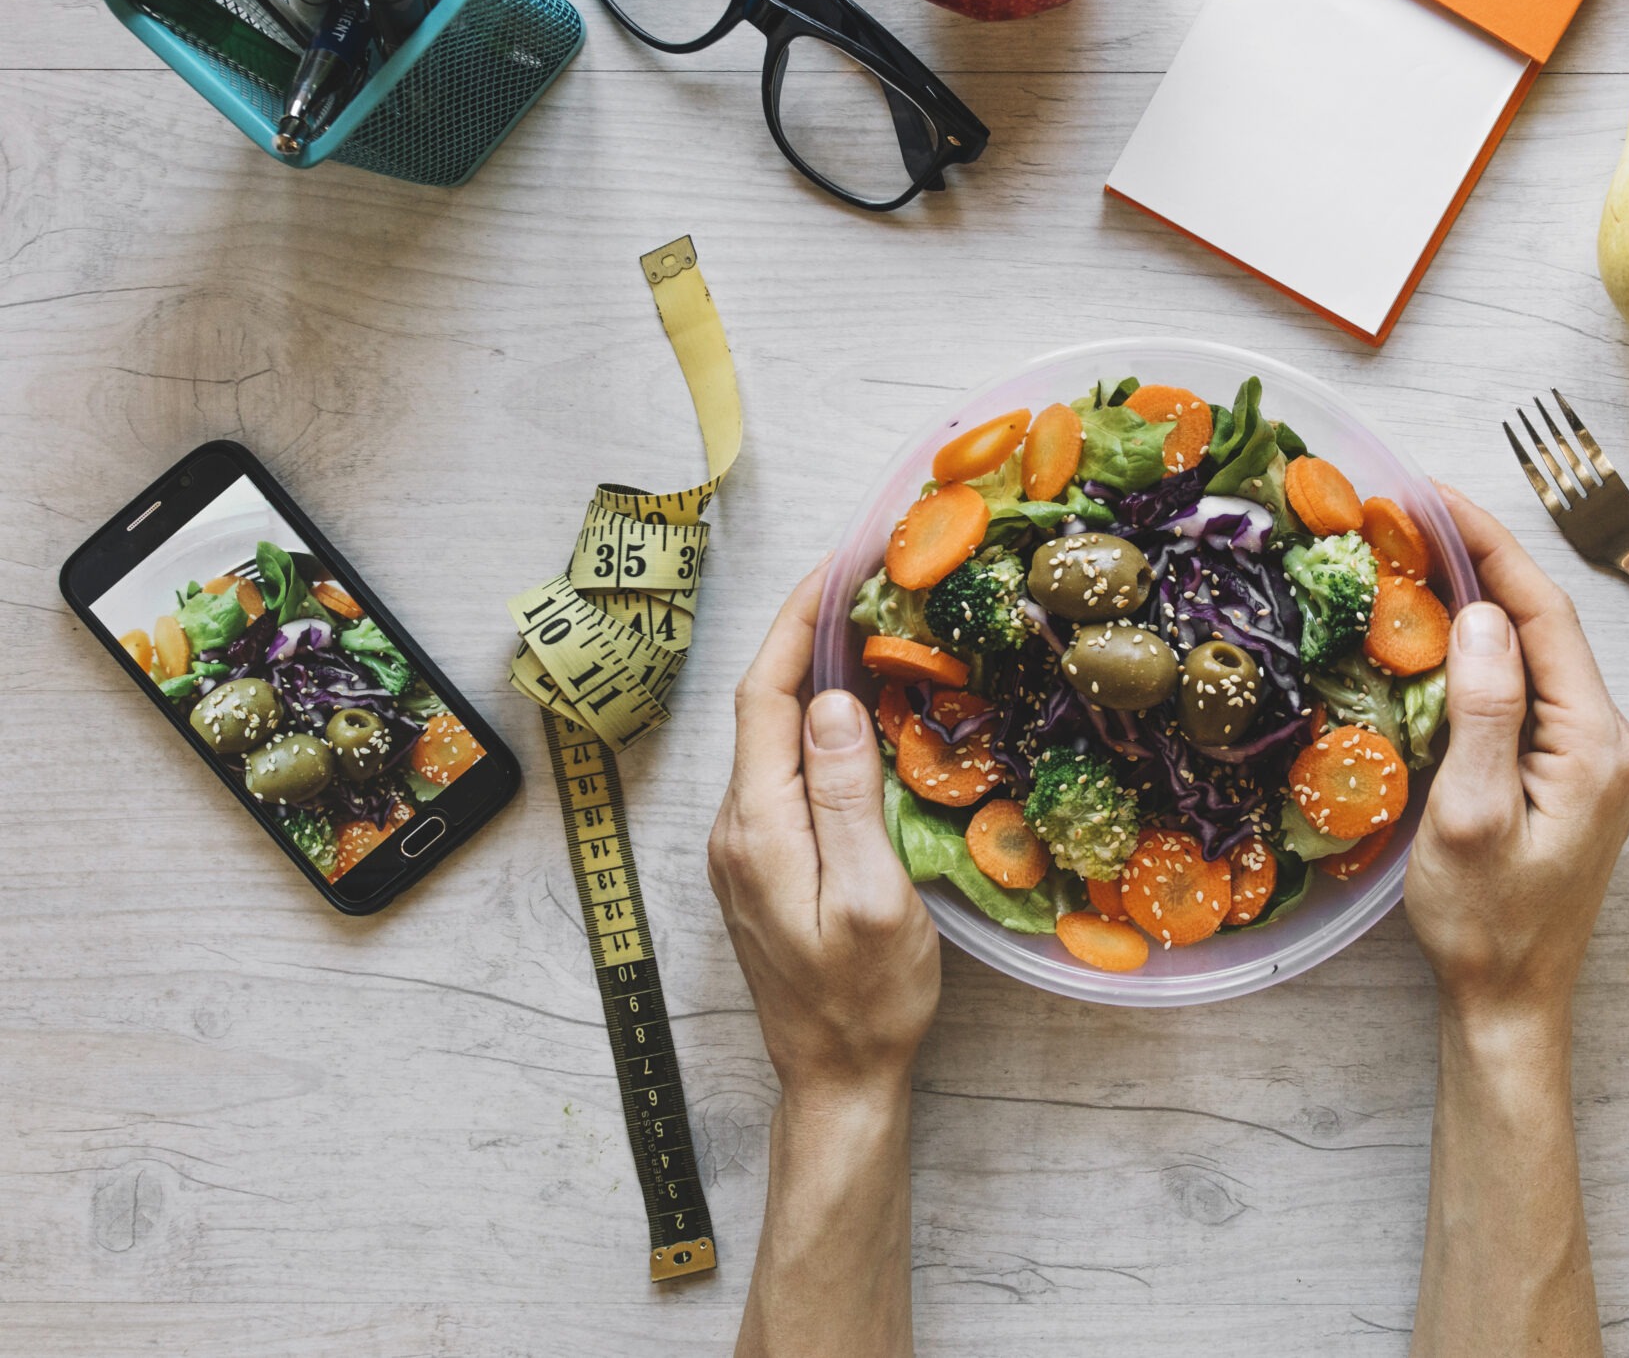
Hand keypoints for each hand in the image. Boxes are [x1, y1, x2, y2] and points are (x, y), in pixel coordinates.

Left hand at [708, 566, 939, 1104]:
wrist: (836, 1079)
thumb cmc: (868, 1001)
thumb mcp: (873, 897)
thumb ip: (846, 797)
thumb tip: (831, 704)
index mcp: (759, 827)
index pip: (766, 696)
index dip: (799, 621)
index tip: (842, 564)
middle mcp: (737, 828)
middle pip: (766, 706)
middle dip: (810, 633)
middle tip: (871, 579)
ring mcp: (746, 847)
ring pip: (775, 736)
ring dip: (817, 676)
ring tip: (875, 627)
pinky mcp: (765, 863)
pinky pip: (786, 771)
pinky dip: (821, 724)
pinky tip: (864, 712)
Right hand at [1403, 484, 1628, 1035]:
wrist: (1512, 1001)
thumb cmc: (1485, 924)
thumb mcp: (1470, 816)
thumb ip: (1484, 710)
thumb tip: (1484, 615)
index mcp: (1596, 744)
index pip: (1545, 615)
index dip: (1490, 546)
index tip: (1434, 496)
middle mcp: (1614, 740)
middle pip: (1547, 625)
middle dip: (1482, 562)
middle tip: (1410, 517)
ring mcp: (1600, 757)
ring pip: (1541, 654)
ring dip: (1485, 604)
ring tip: (1419, 558)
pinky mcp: (1579, 774)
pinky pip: (1535, 690)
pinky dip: (1490, 653)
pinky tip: (1445, 634)